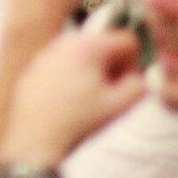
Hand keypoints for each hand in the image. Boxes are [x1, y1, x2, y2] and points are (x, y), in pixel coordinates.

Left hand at [0, 29, 146, 167]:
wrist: (35, 137)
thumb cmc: (79, 121)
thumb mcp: (118, 105)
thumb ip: (139, 85)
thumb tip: (142, 76)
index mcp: (88, 46)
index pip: (127, 40)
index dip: (135, 61)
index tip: (129, 82)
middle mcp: (65, 42)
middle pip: (104, 44)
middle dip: (113, 65)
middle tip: (111, 91)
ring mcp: (47, 53)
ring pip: (83, 53)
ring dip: (93, 69)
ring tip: (91, 97)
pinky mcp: (35, 66)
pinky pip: (63, 62)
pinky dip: (72, 74)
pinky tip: (70, 99)